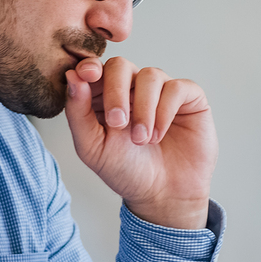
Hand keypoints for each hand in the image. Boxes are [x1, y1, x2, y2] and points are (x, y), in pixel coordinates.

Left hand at [65, 56, 216, 229]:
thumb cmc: (126, 171)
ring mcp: (161, 91)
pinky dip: (164, 111)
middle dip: (115, 91)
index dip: (90, 67)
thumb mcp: (92, 147)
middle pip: (121, 65)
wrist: (163, 195)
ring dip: (143, 109)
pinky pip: (176, 87)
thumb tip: (72, 76)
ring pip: (150, 75)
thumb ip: (78, 112)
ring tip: (141, 139)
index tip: (88, 75)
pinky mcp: (188, 97)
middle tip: (117, 123)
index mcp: (104, 97)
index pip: (95, 69)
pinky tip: (158, 135)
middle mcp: (133, 89)